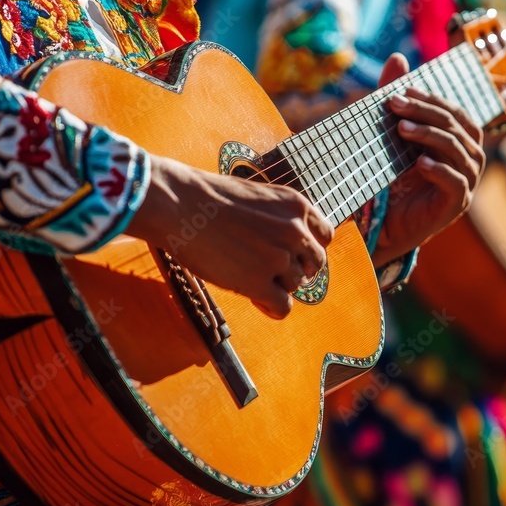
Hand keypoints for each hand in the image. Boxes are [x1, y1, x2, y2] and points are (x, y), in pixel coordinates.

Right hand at [127, 155, 333, 319]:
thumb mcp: (260, 197)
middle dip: (295, 269)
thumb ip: (282, 219)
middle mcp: (296, 231)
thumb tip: (290, 250)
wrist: (180, 204)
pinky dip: (272, 308)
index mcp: (297, 206)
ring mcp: (280, 258)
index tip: (290, 253)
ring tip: (249, 277)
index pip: (324, 236)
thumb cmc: (209, 199)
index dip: (307, 248)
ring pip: (296, 285)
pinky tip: (255, 299)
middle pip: (314, 264)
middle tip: (270, 270)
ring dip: (277, 286)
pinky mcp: (260, 282)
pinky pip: (283, 307)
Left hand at [372, 54, 485, 267]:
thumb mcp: (392, 136)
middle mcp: (468, 161)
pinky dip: (440, 171)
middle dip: (427, 112)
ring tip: (402, 130)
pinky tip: (418, 164)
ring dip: (431, 137)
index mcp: (459, 142)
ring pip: (460, 151)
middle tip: (395, 104)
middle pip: (458, 128)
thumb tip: (398, 57)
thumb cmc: (392, 178)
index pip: (457, 113)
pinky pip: (457, 183)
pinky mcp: (457, 205)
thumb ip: (399, 101)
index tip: (404, 90)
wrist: (383, 225)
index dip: (434, 100)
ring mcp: (466, 184)